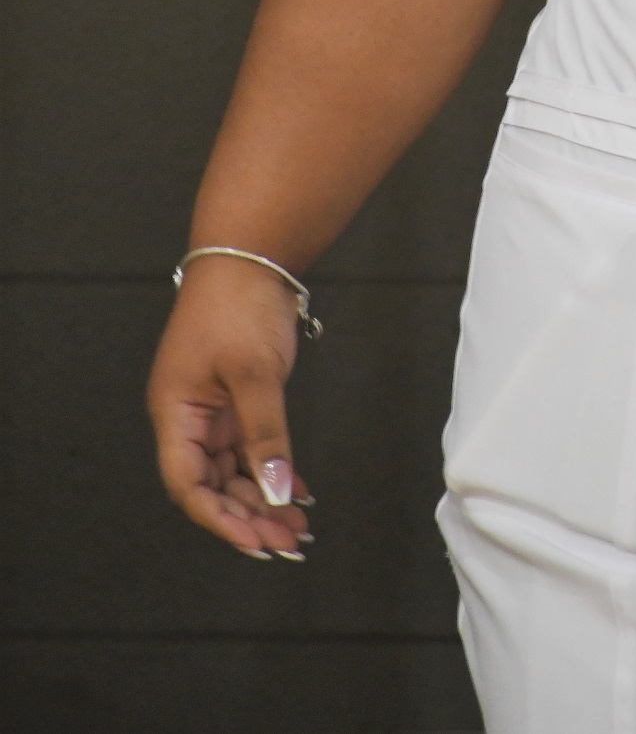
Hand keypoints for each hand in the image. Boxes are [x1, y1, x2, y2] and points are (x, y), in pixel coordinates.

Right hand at [147, 256, 313, 560]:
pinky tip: (297, 491)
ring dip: (262, 499)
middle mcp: (188, 418)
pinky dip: (272, 469)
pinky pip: (250, 449)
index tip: (256, 540)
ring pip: (233, 472)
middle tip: (288, 541)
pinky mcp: (236, 400)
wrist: (251, 255)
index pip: (189, 484)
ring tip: (297, 526)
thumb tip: (278, 491)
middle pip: (212, 485)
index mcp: (175, 413)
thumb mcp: (255, 373)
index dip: (220, 518)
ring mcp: (212, 410)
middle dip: (248, 516)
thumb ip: (267, 435)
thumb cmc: (238, 305)